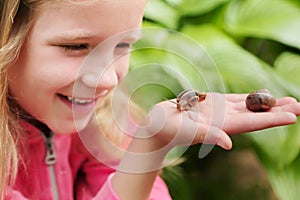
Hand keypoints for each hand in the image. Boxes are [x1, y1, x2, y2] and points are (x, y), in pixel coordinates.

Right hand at [144, 93, 299, 150]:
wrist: (157, 125)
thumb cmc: (167, 129)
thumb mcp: (185, 130)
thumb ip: (207, 135)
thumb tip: (229, 144)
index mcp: (220, 127)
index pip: (251, 123)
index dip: (272, 119)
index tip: (293, 115)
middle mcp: (224, 121)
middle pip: (256, 115)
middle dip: (277, 111)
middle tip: (299, 105)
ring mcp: (219, 112)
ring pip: (248, 107)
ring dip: (268, 104)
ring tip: (287, 100)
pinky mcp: (212, 105)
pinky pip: (235, 100)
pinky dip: (250, 98)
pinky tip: (260, 96)